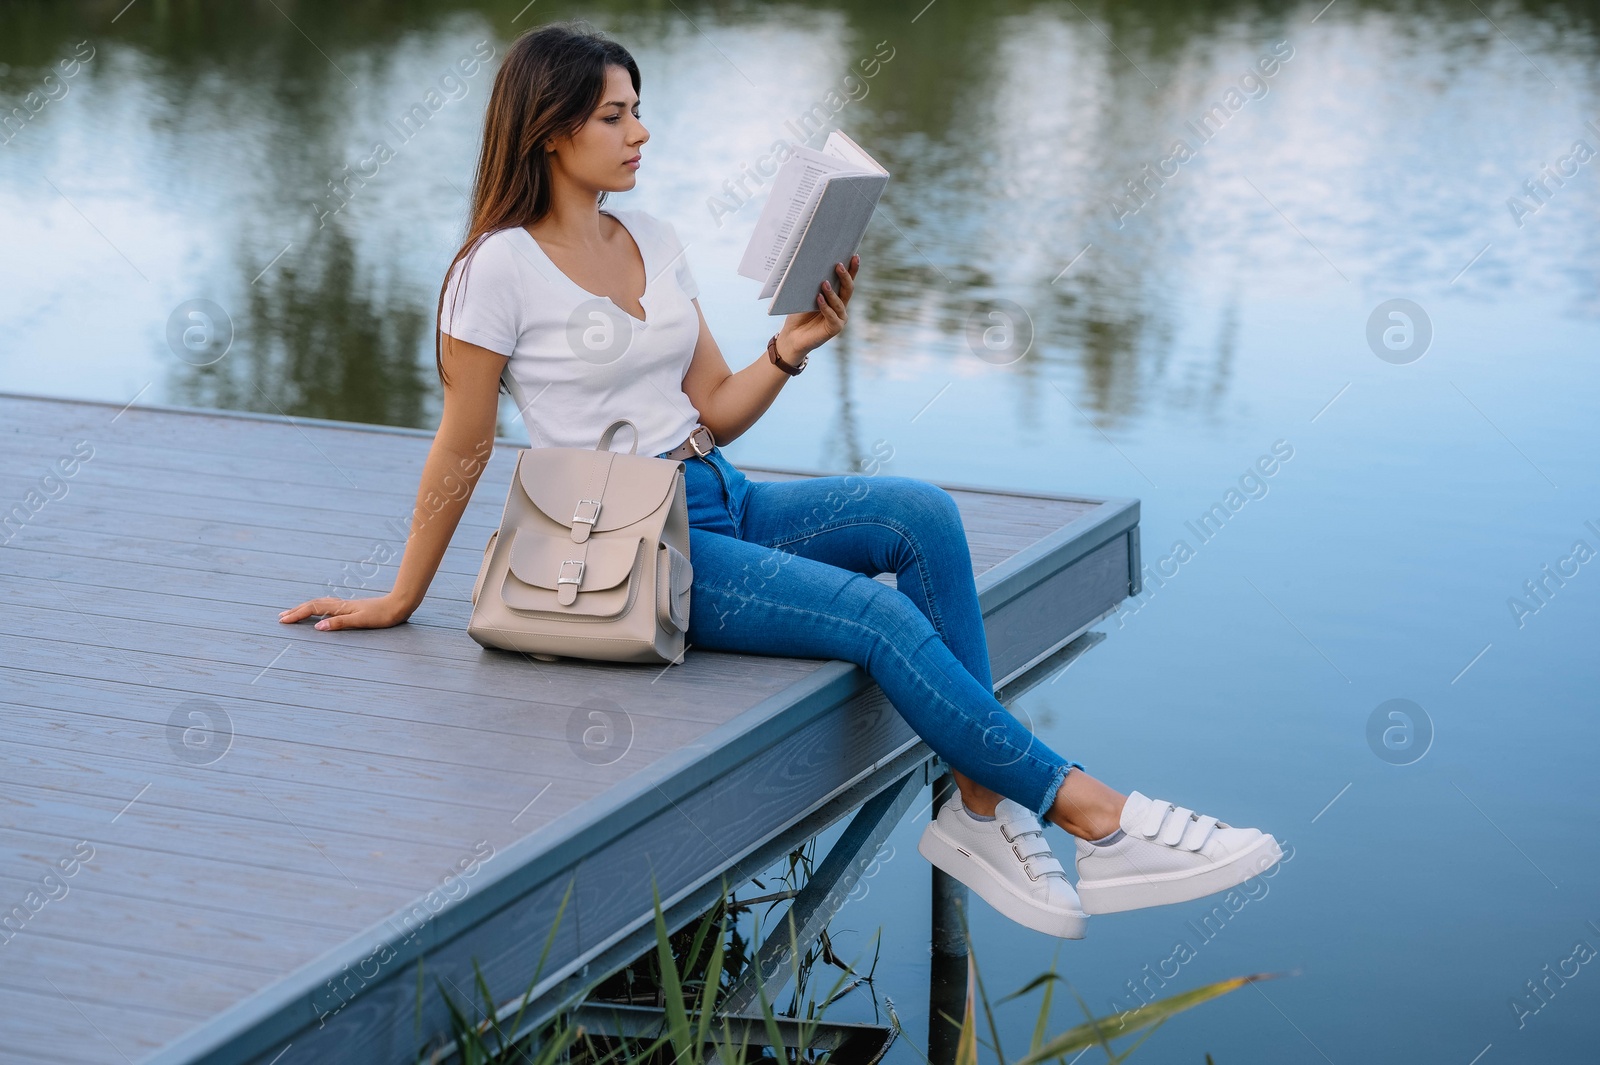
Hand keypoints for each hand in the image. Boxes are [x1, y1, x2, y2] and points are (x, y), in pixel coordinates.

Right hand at [279, 592, 411, 630]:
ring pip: (321, 604)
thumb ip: (339, 623)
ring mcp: (347, 605)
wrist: (399, 604)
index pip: (313, 609)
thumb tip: (317, 627)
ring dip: (306, 608)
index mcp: (341, 608)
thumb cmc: (383, 615)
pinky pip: (329, 605)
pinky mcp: (353, 607)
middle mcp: (342, 604)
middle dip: (297, 610)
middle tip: (281, 616)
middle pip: (314, 605)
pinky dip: (318, 607)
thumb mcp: (361, 621)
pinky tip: (320, 610)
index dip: (297, 614)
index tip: (283, 620)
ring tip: (295, 612)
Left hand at [778, 255, 858, 360]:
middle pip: (847, 289)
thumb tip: (814, 265)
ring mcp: (839, 318)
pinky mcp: (834, 328)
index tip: (854, 255)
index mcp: (836, 297)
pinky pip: (832, 316)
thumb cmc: (798, 314)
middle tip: (838, 264)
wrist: (792, 337)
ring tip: (824, 282)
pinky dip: (825, 307)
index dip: (852, 269)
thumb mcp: (804, 296)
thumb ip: (812, 285)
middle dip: (845, 276)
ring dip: (832, 292)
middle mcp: (841, 307)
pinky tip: (819, 299)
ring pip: (840, 303)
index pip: (846, 281)